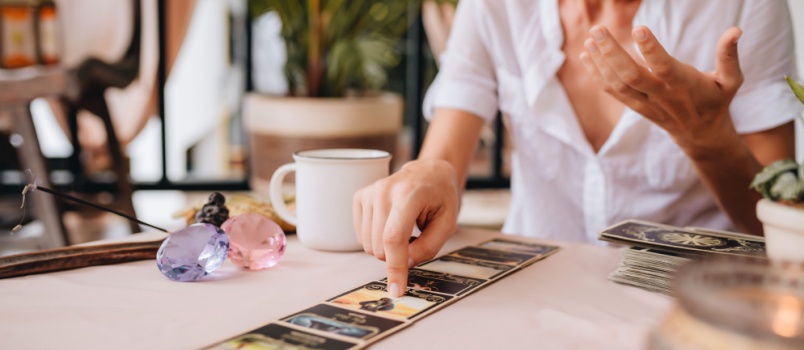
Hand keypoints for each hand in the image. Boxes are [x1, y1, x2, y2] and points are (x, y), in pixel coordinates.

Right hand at [353, 159, 460, 296]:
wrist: (428, 172)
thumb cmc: (441, 198)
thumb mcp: (447, 223)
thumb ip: (428, 246)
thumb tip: (404, 263)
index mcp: (408, 194)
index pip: (394, 238)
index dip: (394, 267)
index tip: (396, 290)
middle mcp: (383, 190)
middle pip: (379, 246)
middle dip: (396, 256)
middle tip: (414, 240)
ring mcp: (369, 192)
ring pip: (367, 244)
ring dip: (386, 247)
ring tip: (404, 229)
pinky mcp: (360, 197)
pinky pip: (361, 236)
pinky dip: (376, 239)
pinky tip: (391, 224)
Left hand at [579, 25, 744, 157]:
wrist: (701, 135)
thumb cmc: (716, 101)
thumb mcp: (730, 81)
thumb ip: (729, 57)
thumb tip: (736, 30)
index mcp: (684, 86)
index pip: (665, 67)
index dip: (651, 49)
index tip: (638, 28)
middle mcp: (661, 96)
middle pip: (632, 76)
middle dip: (612, 53)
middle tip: (598, 29)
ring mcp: (645, 103)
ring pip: (618, 84)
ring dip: (600, 62)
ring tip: (589, 40)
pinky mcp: (635, 106)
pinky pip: (612, 92)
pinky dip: (597, 74)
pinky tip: (586, 56)